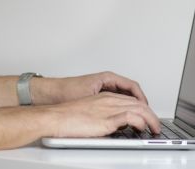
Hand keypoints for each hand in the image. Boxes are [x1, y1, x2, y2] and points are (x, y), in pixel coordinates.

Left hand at [32, 71, 147, 104]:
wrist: (49, 93)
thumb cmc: (66, 91)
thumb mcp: (91, 98)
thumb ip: (108, 102)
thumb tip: (124, 109)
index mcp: (108, 78)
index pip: (132, 86)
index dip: (141, 97)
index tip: (146, 107)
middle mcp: (107, 81)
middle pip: (130, 91)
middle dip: (139, 102)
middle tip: (145, 113)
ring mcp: (104, 87)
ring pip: (124, 96)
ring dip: (131, 104)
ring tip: (137, 115)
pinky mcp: (99, 94)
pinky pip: (116, 99)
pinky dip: (122, 107)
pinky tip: (123, 115)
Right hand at [45, 92, 160, 137]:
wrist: (55, 117)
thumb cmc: (67, 116)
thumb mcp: (91, 113)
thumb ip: (105, 116)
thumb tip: (117, 126)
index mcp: (106, 97)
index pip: (132, 100)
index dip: (143, 109)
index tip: (149, 117)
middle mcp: (110, 100)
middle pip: (139, 103)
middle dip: (151, 114)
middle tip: (156, 125)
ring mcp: (109, 108)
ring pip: (139, 109)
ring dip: (151, 119)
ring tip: (154, 129)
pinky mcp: (107, 119)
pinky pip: (130, 117)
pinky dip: (141, 122)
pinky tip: (143, 128)